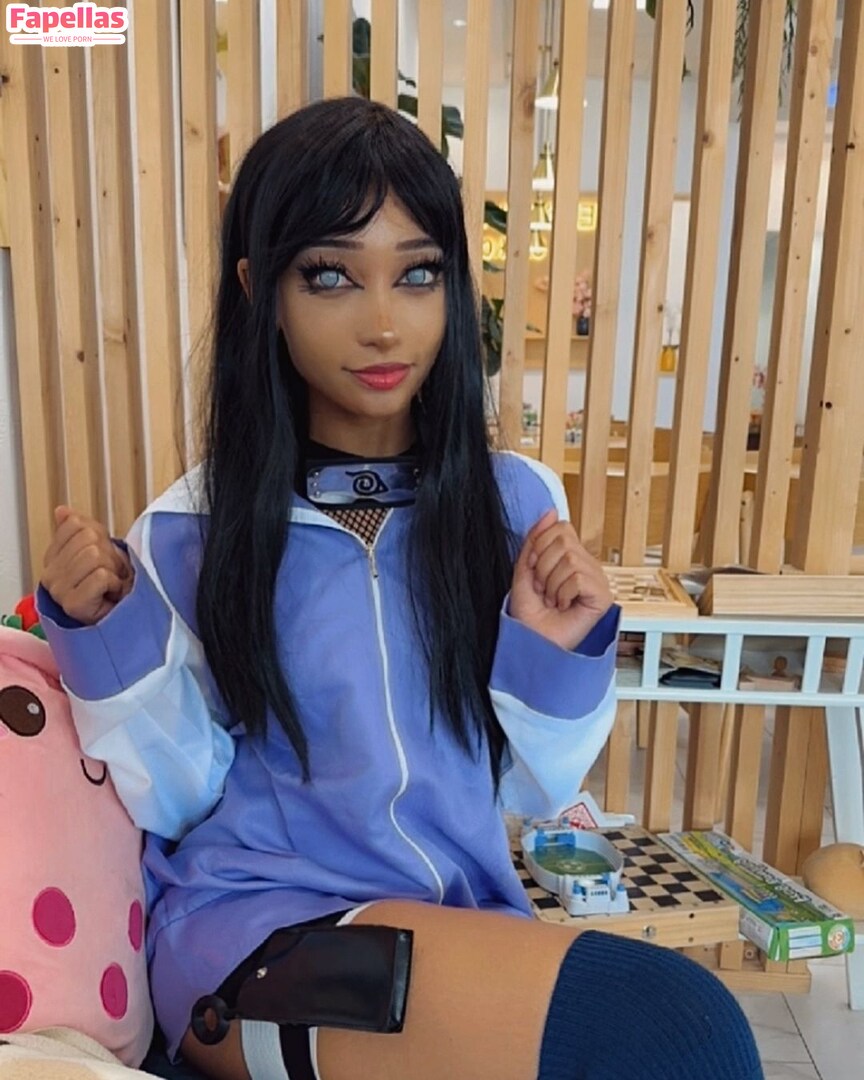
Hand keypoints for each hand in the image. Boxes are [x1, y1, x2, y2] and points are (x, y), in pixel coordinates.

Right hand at [41, 506, 133, 624]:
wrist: (122, 614)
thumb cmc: (110, 583)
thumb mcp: (97, 547)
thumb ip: (80, 528)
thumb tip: (62, 511)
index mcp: (52, 557)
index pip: (75, 525)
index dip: (98, 536)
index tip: (101, 555)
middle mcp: (50, 574)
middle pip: (88, 539)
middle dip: (108, 554)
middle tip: (109, 573)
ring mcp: (59, 590)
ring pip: (94, 556)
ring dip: (112, 569)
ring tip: (111, 583)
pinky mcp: (73, 605)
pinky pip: (101, 576)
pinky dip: (114, 583)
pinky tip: (111, 594)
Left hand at [509, 509, 612, 650]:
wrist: (531, 641)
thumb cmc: (529, 613)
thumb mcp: (525, 569)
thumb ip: (535, 540)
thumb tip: (551, 511)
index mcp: (571, 557)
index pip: (561, 528)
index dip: (540, 546)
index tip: (534, 570)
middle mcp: (587, 565)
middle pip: (564, 540)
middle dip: (543, 566)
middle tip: (543, 589)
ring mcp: (597, 580)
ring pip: (571, 559)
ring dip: (551, 583)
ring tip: (552, 600)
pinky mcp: (603, 597)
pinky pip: (579, 578)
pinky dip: (563, 593)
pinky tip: (564, 606)